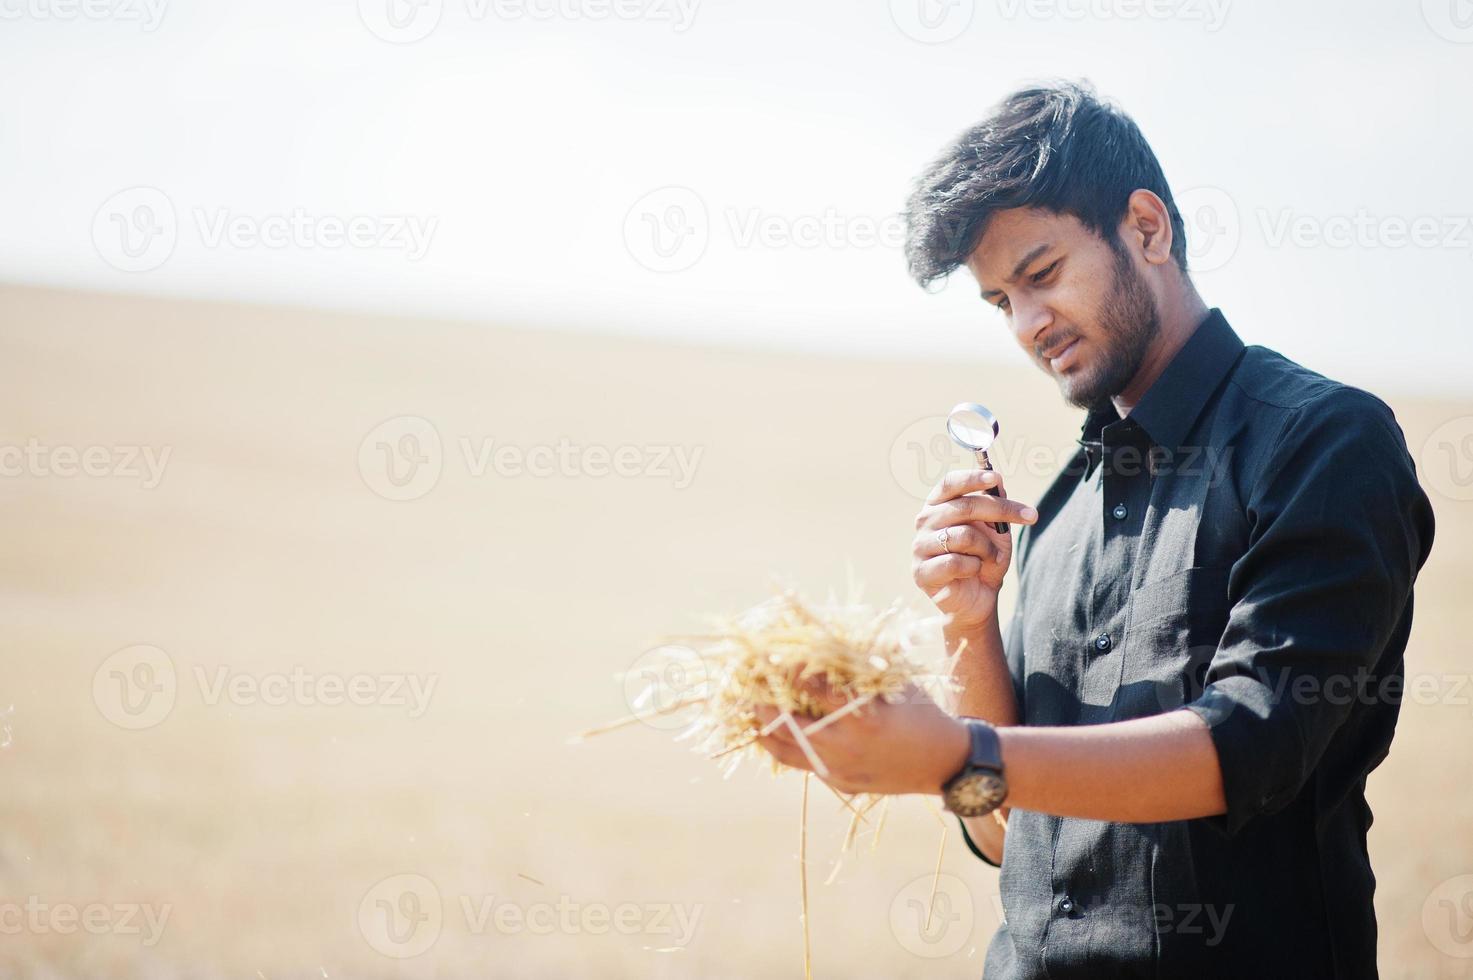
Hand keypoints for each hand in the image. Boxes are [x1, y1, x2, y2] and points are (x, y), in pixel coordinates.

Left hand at [753, 678, 970, 795]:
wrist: (945, 762)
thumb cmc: (920, 712)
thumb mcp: (893, 684)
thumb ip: (858, 670)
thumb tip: (823, 639)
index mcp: (862, 716)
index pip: (812, 689)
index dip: (789, 671)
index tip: (774, 657)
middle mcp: (847, 746)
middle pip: (787, 725)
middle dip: (763, 704)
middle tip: (750, 685)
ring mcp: (840, 769)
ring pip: (786, 752)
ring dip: (766, 730)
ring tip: (753, 710)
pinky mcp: (841, 783)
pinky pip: (803, 765)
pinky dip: (786, 747)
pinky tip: (777, 732)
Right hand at [912, 469, 1036, 630]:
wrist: (978, 599)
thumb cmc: (984, 560)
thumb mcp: (997, 531)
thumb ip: (995, 506)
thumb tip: (998, 482)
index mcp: (938, 506)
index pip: (950, 484)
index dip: (972, 478)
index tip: (996, 478)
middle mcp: (924, 522)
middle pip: (963, 507)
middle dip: (1001, 510)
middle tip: (1031, 516)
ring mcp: (919, 546)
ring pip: (963, 536)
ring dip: (988, 548)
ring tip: (990, 558)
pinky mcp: (921, 571)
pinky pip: (955, 562)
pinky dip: (974, 566)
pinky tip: (973, 571)